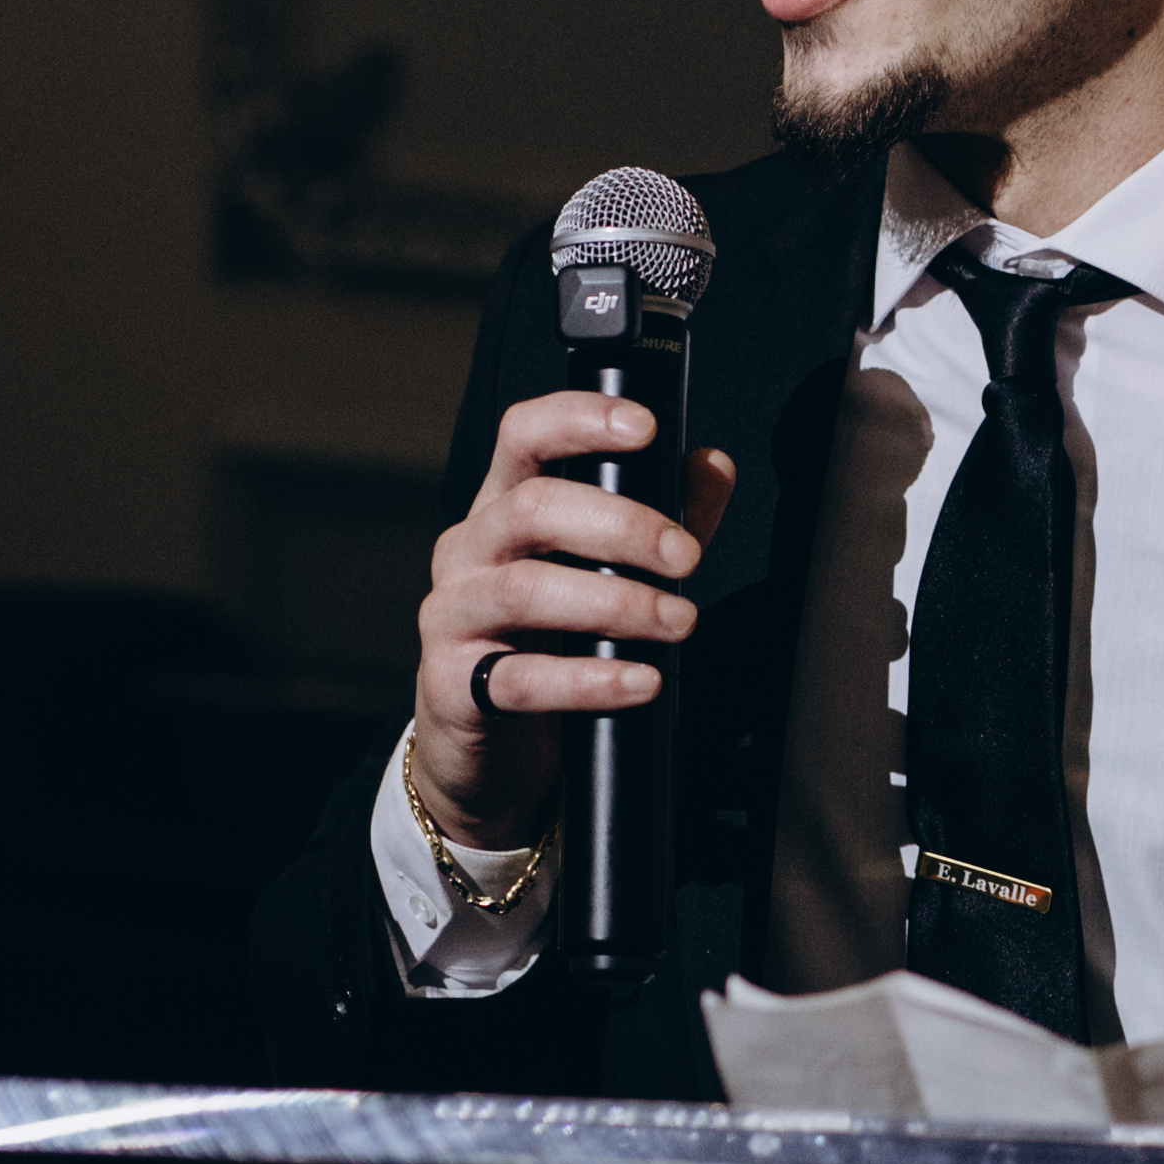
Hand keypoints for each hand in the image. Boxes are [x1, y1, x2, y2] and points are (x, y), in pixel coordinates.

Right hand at [409, 391, 737, 852]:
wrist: (490, 745)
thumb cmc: (552, 640)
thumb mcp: (609, 569)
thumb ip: (663, 516)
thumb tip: (713, 464)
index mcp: (503, 506)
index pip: (524, 434)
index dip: (579, 418)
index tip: (646, 427)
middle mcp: (467, 549)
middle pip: (533, 508)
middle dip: (622, 526)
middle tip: (686, 558)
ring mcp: (451, 615)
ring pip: (525, 591)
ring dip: (616, 603)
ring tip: (679, 622)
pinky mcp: (452, 685)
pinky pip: (521, 679)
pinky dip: (590, 680)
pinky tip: (642, 681)